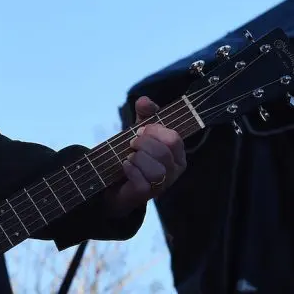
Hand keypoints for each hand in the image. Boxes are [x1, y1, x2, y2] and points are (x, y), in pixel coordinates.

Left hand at [102, 96, 186, 217]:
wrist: (115, 182)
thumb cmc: (134, 153)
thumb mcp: (140, 129)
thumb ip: (145, 114)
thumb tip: (144, 100)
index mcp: (178, 153)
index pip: (173, 138)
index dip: (154, 130)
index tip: (140, 131)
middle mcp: (175, 170)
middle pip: (164, 151)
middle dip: (143, 143)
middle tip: (132, 144)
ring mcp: (163, 184)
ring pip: (156, 168)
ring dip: (137, 158)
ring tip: (129, 157)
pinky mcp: (148, 194)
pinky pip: (142, 181)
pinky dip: (130, 169)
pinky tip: (125, 166)